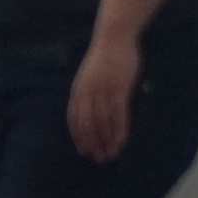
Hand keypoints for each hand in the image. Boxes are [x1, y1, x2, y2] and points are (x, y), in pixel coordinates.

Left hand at [67, 34, 139, 159]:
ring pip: (103, 123)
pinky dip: (120, 130)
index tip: (84, 151)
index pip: (75, 120)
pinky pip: (118, 115)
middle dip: (94, 143)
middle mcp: (87, 94)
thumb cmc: (104, 57)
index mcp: (78, 91)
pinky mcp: (118, 90)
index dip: (80, 137)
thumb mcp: (89, 76)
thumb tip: (91, 110)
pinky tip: (122, 140)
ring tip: (112, 154)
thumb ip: (88, 92)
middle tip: (99, 158)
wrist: (114, 38)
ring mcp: (102, 92)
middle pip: (88, 125)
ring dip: (108, 140)